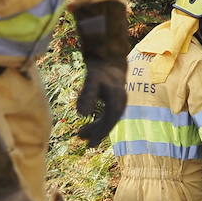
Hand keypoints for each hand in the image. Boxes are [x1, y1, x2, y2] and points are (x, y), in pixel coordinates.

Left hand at [73, 0, 130, 146]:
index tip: (88, 143)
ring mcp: (119, 101)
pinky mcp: (115, 99)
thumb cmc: (99, 69)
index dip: (99, 133)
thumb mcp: (91, 81)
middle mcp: (120, 102)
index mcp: (116, 100)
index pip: (108, 121)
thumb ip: (86, 96)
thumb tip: (80, 114)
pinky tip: (89, 124)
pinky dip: (99, 121)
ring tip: (82, 135)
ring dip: (97, 128)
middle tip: (83, 141)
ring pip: (109, 119)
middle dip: (97, 133)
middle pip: (109, 122)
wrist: (109, 57)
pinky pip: (108, 114)